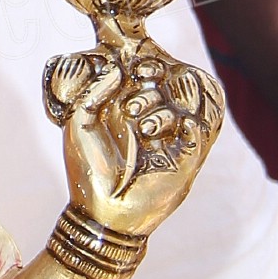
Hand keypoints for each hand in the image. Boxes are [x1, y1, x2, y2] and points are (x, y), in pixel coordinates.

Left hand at [46, 41, 223, 241]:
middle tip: (134, 97)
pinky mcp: (184, 162)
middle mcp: (152, 125)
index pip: (147, 81)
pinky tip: (166, 129)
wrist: (100, 212)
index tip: (134, 67)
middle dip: (152, 87)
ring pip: (181, 109)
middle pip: (167, 90)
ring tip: (140, 127)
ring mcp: (169, 143)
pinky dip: (185, 126)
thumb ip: (94, 92)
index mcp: (129, 114)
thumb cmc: (88, 170)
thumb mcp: (80, 123)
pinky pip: (197, 134)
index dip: (144, 69)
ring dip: (160, 110)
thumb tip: (116, 68)